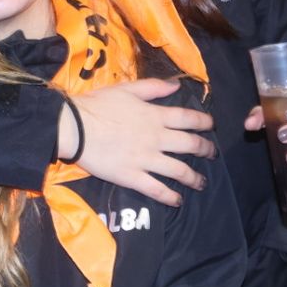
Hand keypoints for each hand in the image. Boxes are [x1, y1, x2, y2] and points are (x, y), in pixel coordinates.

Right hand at [70, 80, 215, 206]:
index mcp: (155, 115)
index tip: (211, 126)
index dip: (204, 123)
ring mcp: (146, 159)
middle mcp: (156, 138)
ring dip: (193, 178)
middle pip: (189, 144)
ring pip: (178, 170)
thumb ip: (153, 87)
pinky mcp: (132, 177)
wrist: (75, 127)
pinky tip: (177, 201)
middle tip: (212, 154)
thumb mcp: (127, 89)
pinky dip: (170, 197)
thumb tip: (176, 85)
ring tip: (201, 183)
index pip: (188, 118)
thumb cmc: (97, 105)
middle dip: (205, 150)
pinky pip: (157, 189)